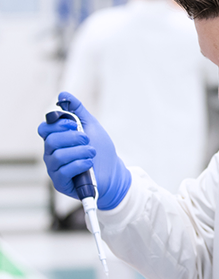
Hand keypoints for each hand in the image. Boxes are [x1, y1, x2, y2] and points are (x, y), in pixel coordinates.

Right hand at [37, 92, 130, 209]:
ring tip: (92, 152)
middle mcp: (52, 153)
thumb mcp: (91, 126)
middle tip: (87, 140)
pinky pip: (63, 171)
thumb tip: (63, 94)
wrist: (114, 173)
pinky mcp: (60, 183)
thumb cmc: (101, 151)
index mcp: (57, 139)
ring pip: (57, 156)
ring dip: (79, 151)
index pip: (45, 128)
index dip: (58, 125)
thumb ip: (77, 111)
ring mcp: (55, 169)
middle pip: (50, 140)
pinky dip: (79, 164)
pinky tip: (89, 163)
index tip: (74, 125)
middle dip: (72, 138)